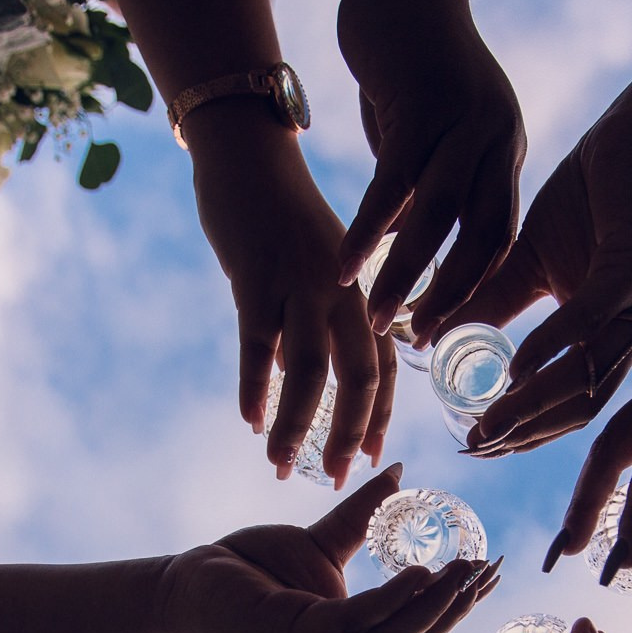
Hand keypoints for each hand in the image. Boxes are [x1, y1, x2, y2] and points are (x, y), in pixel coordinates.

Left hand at [158, 463, 501, 632]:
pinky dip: (394, 599)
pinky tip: (424, 571)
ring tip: (471, 568)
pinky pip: (357, 622)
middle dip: (459, 605)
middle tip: (496, 568)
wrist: (185, 582)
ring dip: (437, 604)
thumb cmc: (246, 569)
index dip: (454, 601)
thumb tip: (400, 472)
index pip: (414, 627)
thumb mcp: (319, 541)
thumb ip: (362, 516)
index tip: (491, 566)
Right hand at [189, 109, 396, 480]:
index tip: (369, 458)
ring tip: (280, 465)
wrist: (248, 154)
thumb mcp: (320, 265)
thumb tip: (303, 377)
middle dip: (348, 433)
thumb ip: (322, 317)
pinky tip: (250, 421)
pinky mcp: (255, 278)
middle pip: (357, 375)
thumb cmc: (282, 214)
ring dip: (296, 425)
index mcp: (361, 288)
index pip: (382, 363)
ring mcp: (299, 283)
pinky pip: (257, 344)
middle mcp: (340, 289)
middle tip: (334, 478)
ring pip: (307, 370)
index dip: (379, 415)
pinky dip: (254, 387)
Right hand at [335, 0, 524, 341]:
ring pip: (438, 217)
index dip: (473, 287)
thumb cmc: (410, 67)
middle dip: (449, 295)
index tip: (442, 329)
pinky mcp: (421, 105)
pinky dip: (370, 228)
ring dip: (406, 272)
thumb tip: (409, 244)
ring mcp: (464, 120)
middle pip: (481, 236)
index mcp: (504, 151)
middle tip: (416, 339)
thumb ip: (430, 186)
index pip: (499, 235)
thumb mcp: (433, 133)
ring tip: (373, 313)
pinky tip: (343, 263)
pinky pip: (395, 182)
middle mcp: (496, 138)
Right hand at [443, 116, 631, 453]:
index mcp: (613, 336)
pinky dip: (549, 347)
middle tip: (476, 444)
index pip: (572, 405)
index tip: (476, 444)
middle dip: (526, 432)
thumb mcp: (527, 261)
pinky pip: (588, 320)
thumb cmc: (586, 196)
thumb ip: (491, 304)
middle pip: (581, 406)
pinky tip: (514, 366)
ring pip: (587, 375)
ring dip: (534, 404)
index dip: (525, 431)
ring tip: (489, 422)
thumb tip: (433, 339)